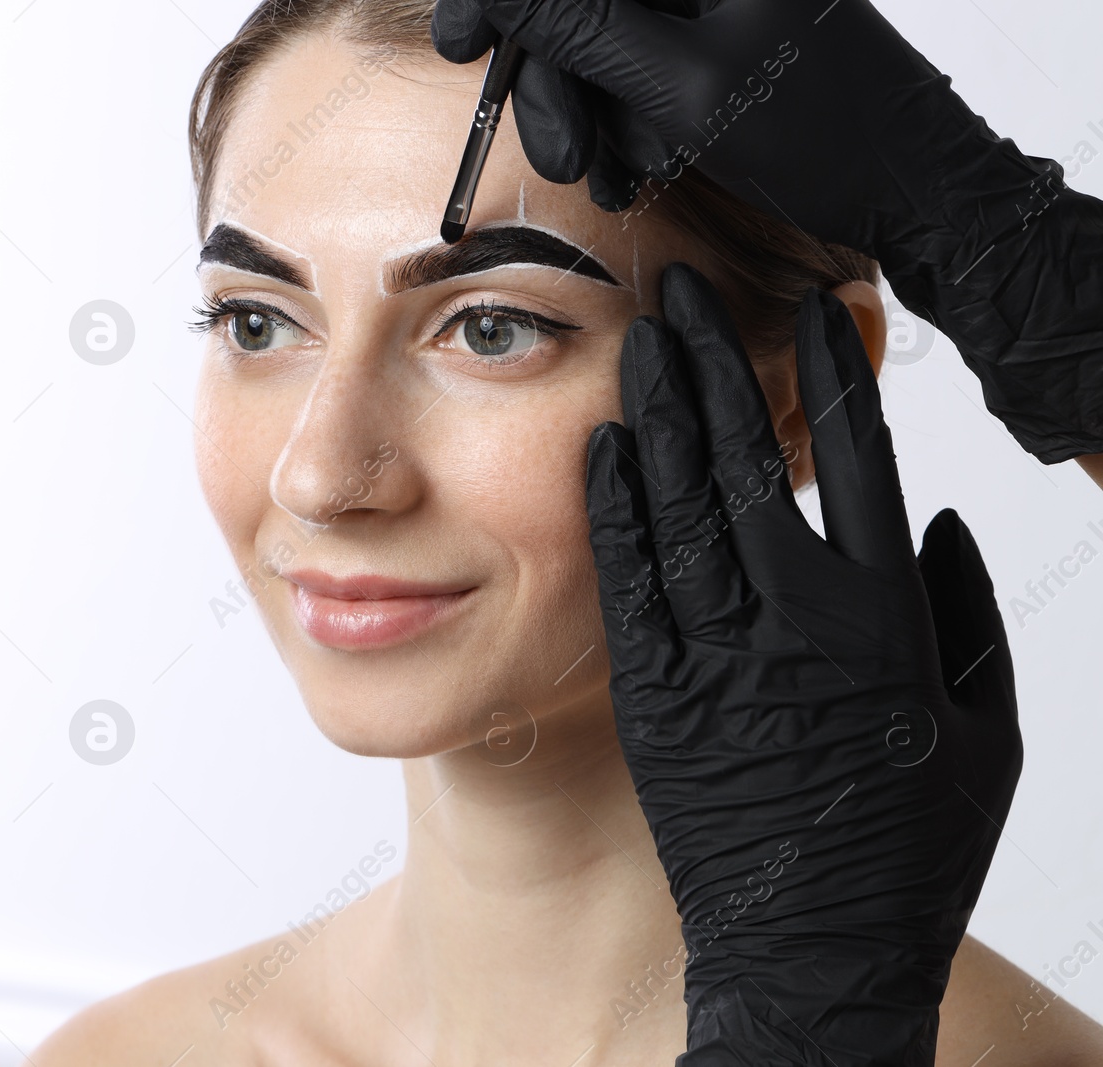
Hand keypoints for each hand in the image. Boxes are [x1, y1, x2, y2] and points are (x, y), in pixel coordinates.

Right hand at [435, 0, 1102, 463]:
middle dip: (558, 77)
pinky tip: (648, 167)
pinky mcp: (724, 37)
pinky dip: (631, 118)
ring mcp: (719, 1)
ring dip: (596, 113)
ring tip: (624, 174)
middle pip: (586, 3)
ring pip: (608, 39)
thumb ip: (582, 29)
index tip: (459, 42)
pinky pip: (644, 65)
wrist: (910, 191)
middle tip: (559, 150)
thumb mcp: (682, 84)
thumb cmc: (822, 135)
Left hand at [585, 263, 1021, 1061]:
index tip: (811, 310)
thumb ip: (964, 617)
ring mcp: (716, 658)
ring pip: (679, 508)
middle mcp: (795, 623)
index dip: (831, 377)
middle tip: (687, 284)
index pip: (859, 462)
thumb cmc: (908, 847)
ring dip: (660, 411)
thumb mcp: (981, 734)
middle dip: (717, 361)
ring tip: (643, 335)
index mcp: (887, 621)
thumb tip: (939, 516)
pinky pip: (628, 584)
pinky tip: (603, 443)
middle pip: (748, 460)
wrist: (810, 950)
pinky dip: (615, 509)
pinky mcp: (652, 697)